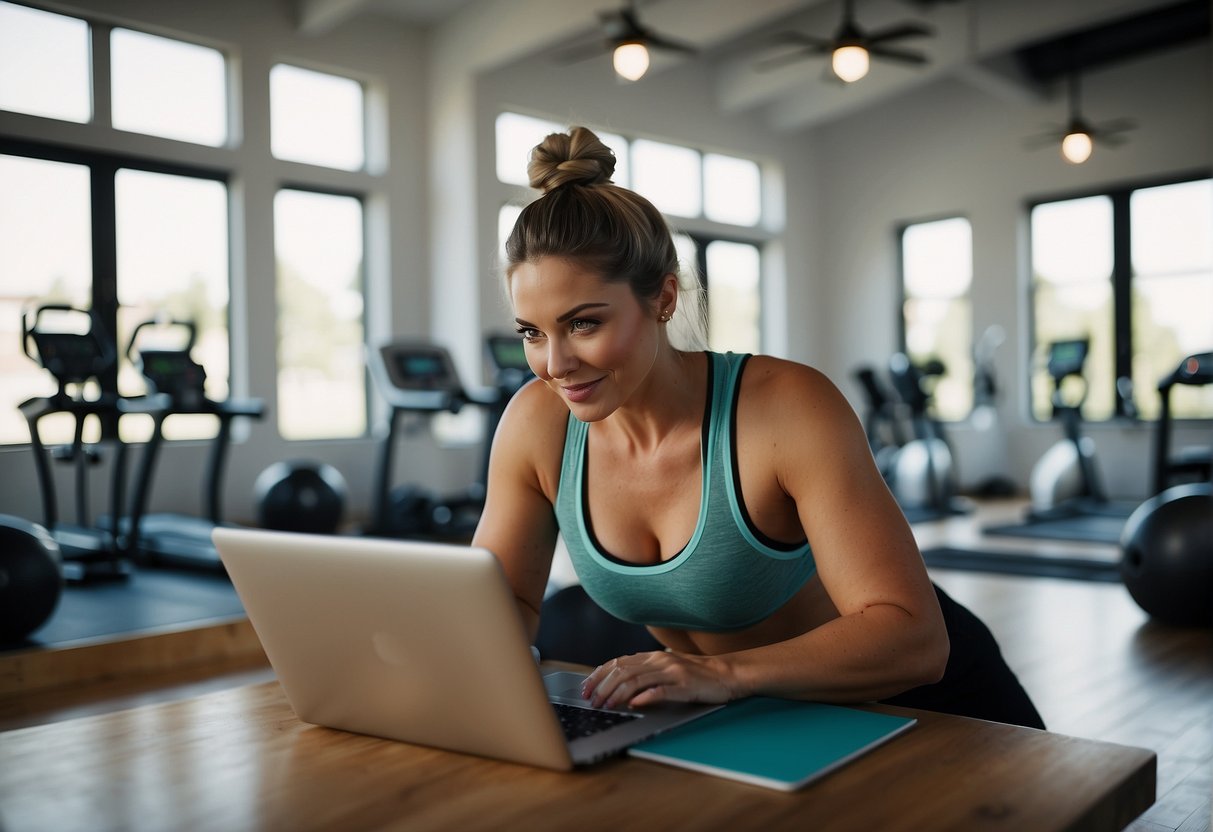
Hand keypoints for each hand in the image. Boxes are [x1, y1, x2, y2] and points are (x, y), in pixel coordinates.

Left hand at [580, 650, 737, 709]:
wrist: (726, 674)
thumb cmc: (696, 674)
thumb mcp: (667, 669)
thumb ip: (645, 673)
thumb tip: (619, 685)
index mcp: (652, 657)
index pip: (618, 662)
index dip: (599, 675)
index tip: (586, 688)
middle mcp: (659, 661)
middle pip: (623, 670)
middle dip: (603, 687)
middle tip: (592, 701)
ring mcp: (672, 672)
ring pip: (637, 680)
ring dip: (618, 694)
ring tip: (607, 706)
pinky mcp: (684, 685)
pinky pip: (661, 690)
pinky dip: (645, 697)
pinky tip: (634, 704)